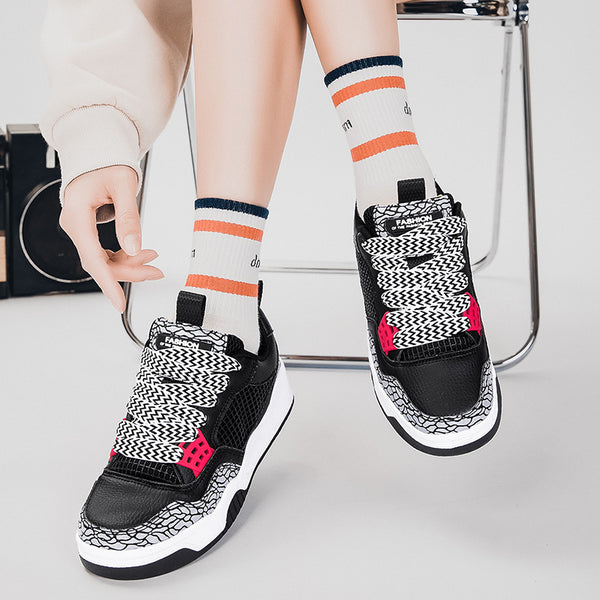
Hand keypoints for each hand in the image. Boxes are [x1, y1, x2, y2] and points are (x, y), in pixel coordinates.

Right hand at [60, 165, 163, 311]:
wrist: (97, 152)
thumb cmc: (107, 162)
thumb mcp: (124, 186)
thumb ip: (129, 218)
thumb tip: (134, 248)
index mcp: (77, 215)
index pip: (93, 258)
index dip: (108, 283)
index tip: (118, 303)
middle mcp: (74, 225)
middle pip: (100, 262)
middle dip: (129, 271)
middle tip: (156, 271)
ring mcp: (80, 229)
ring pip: (104, 259)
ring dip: (129, 263)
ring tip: (153, 258)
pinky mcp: (88, 231)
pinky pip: (105, 251)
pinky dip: (124, 255)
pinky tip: (141, 253)